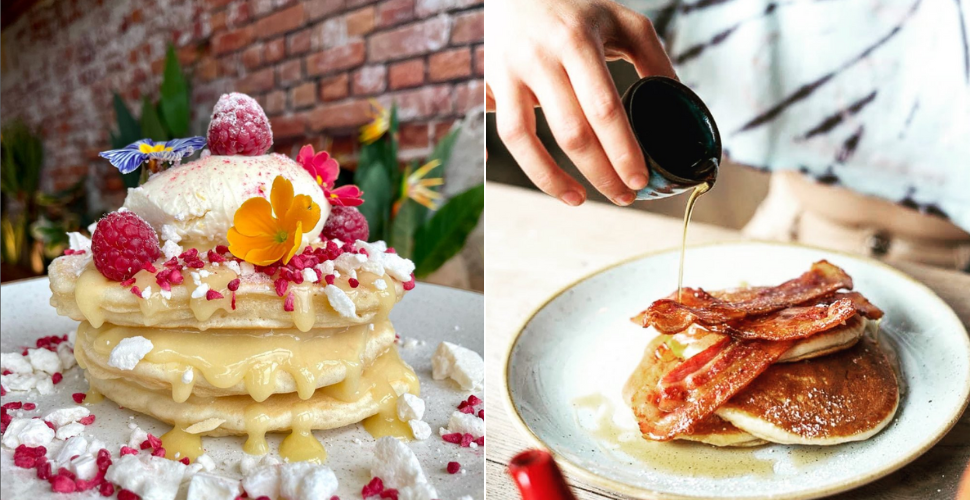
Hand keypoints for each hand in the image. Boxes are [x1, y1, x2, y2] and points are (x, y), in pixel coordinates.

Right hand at [486, 0, 675, 205]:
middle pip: (571, 130)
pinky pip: (500, 133)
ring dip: (552, 178)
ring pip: (524, 137)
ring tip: (579, 199)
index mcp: (578, 40)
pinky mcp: (490, 82)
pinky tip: (546, 181)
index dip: (622, 149)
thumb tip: (681, 105)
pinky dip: (521, 161)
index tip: (638, 178)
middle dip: (600, 172)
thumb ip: (653, 59)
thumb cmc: (575, 9)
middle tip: (623, 195)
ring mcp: (509, 70)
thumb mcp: (621, 21)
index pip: (604, 107)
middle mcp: (540, 56)